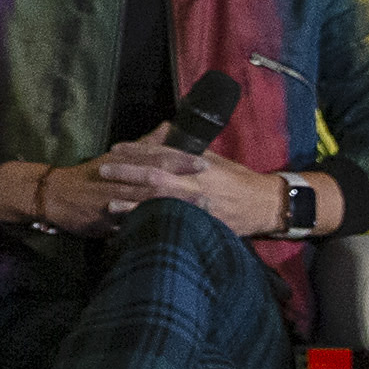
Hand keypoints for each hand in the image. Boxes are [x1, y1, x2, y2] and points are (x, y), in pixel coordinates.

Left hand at [76, 138, 287, 236]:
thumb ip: (189, 153)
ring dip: (132, 203)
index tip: (115, 149)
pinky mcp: (200, 224)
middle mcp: (194, 184)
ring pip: (159, 203)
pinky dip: (151, 226)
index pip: (161, 154)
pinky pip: (171, 225)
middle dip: (127, 174)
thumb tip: (167, 140)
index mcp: (197, 165)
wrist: (265, 205)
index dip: (137, 151)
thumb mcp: (214, 160)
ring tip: (109, 203)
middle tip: (102, 170)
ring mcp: (196, 206)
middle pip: (154, 177)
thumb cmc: (238, 180)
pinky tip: (132, 229)